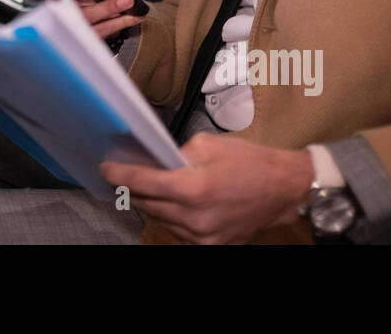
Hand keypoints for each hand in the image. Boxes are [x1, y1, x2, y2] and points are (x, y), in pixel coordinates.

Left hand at [100, 134, 314, 243]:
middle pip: (147, 204)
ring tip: (149, 188)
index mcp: (194, 188)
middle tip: (122, 175)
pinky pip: (179, 232)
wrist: (284, 190)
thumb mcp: (209, 145)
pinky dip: (171, 217)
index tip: (106, 168)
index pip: (143, 184)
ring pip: (161, 220)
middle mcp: (195, 217)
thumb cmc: (250, 162)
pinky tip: (173, 204)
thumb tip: (156, 162)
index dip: (120, 175)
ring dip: (151, 204)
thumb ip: (177, 154)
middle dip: (132, 189)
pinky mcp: (211, 245)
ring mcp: (203, 236)